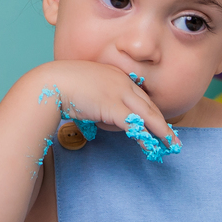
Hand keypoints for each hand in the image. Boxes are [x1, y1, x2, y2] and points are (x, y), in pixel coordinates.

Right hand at [43, 60, 178, 153]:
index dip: (150, 109)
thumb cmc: (58, 85)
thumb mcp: (81, 86)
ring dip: (162, 131)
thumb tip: (93, 112)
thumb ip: (93, 97)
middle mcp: (121, 81)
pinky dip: (146, 137)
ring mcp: (119, 93)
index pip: (138, 94)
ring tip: (171, 144)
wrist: (50, 82)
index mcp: (114, 74)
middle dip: (162, 122)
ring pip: (148, 114)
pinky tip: (152, 146)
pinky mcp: (113, 107)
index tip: (157, 121)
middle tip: (172, 136)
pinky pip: (135, 124)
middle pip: (149, 104)